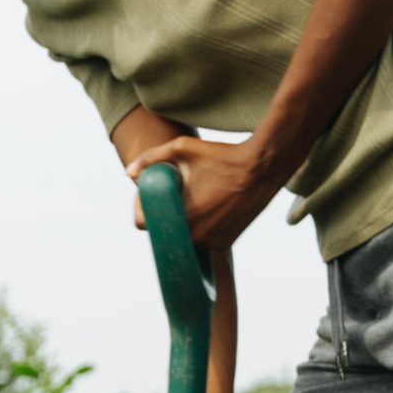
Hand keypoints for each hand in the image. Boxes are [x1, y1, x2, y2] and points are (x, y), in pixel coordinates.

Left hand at [122, 135, 278, 250]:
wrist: (264, 167)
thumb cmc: (223, 155)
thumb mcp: (183, 148)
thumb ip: (151, 158)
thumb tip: (128, 173)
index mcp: (181, 217)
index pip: (143, 222)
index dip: (142, 205)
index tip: (150, 192)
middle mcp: (195, 237)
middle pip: (164, 227)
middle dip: (163, 210)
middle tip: (174, 190)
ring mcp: (211, 243)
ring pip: (184, 233)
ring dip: (183, 219)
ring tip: (194, 195)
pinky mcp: (225, 243)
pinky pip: (202, 237)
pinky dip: (201, 225)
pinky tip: (210, 204)